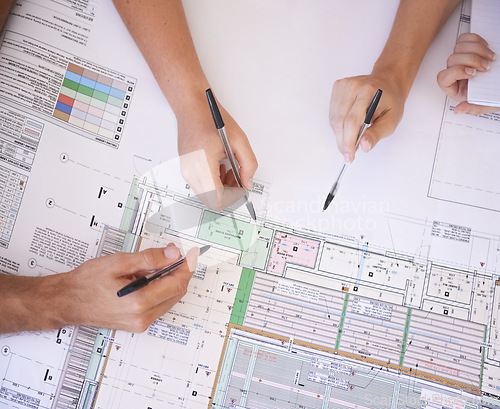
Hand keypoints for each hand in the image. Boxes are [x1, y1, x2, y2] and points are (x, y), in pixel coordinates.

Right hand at [56, 243, 198, 332]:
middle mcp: (142, 317)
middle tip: (173, 254)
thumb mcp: (118, 263)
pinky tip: (148, 279)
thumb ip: (148, 258)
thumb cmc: (87, 283)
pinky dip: (160, 289)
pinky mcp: (138, 324)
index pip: (176, 284)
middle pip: (176, 292)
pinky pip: (160, 305)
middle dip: (179, 272)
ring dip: (170, 281)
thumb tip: (172, 254)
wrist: (68, 302)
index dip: (185, 267)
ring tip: (154, 266)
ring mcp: (141, 323)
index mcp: (139, 303)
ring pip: (170, 299)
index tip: (188, 254)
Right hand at [177, 93, 257, 210]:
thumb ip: (248, 164)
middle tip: (238, 178)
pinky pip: (201, 186)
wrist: (191, 108)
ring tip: (230, 170)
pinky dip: (214, 183)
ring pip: (207, 196)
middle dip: (229, 193)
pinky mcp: (186, 170)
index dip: (234, 196)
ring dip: (222, 188)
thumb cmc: (210, 119)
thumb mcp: (239, 140)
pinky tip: (221, 168)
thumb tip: (247, 182)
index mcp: (203, 164)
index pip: (218, 198)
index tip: (242, 186)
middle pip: (212, 200)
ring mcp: (186, 172)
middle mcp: (191, 172)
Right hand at [329, 74, 405, 162]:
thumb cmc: (390, 102)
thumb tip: (364, 146)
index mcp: (369, 92)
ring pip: (333, 119)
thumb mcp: (391, 121)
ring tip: (351, 140)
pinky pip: (332, 113)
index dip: (349, 142)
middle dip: (343, 142)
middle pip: (340, 121)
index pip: (352, 121)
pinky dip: (338, 126)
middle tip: (349, 153)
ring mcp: (344, 85)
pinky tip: (347, 127)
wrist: (387, 83)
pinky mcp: (337, 87)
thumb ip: (376, 134)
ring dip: (340, 135)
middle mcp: (354, 86)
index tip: (349, 157)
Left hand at [437, 33, 497, 114]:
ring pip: (458, 47)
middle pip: (452, 60)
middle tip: (487, 66)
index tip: (473, 73)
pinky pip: (465, 38)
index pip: (443, 78)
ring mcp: (462, 59)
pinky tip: (486, 47)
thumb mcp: (486, 105)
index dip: (456, 72)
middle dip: (472, 60)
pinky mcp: (469, 49)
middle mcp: (456, 73)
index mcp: (455, 88)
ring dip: (476, 50)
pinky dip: (476, 40)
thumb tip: (458, 110)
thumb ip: (474, 109)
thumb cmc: (494, 93)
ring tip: (490, 58)